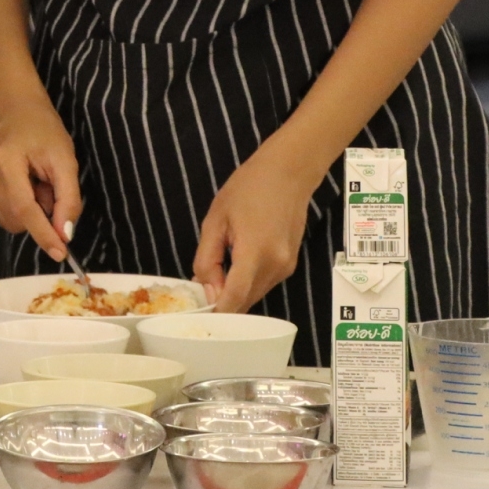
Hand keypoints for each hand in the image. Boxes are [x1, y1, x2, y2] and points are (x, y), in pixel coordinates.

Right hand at [0, 91, 80, 262]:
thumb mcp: (65, 160)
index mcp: (4, 161)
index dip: (43, 234)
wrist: (14, 109)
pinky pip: (0, 215)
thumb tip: (64, 235)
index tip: (60, 254)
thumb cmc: (43, 130)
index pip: (24, 209)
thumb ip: (68, 198)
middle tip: (47, 186)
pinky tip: (19, 184)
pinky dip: (16, 208)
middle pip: (18, 219)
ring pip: (9, 221)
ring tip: (32, 182)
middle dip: (40, 213)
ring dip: (28, 210)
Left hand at [191, 151, 317, 312]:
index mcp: (255, 253)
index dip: (217, 312)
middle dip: (223, 303)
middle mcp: (275, 267)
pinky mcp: (290, 265)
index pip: (235, 297)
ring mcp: (286, 268)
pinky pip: (265, 284)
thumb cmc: (248, 188)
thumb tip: (206, 289)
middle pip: (246, 301)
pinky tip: (235, 267)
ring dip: (236, 293)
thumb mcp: (216, 219)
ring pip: (255, 294)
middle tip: (200, 293)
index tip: (198, 316)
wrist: (289, 172)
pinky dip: (248, 283)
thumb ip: (207, 258)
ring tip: (216, 275)